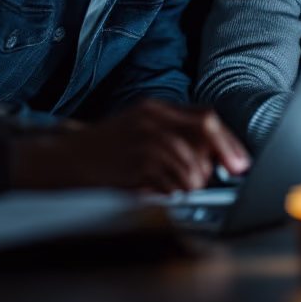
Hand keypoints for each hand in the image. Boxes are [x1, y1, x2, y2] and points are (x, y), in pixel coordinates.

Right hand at [11, 99, 250, 193]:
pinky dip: (174, 191)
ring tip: (181, 189)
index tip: (239, 163)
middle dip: (217, 159)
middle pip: (204, 133)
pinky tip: (165, 193)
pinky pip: (169, 180)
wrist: (61, 159)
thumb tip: (212, 155)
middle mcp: (151, 118)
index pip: (206, 118)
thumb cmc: (101, 150)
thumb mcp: (137, 129)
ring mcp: (142, 139)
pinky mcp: (132, 163)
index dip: (228, 141)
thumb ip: (171, 135)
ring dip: (193, 181)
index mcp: (155, 108)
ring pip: (189, 160)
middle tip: (212, 178)